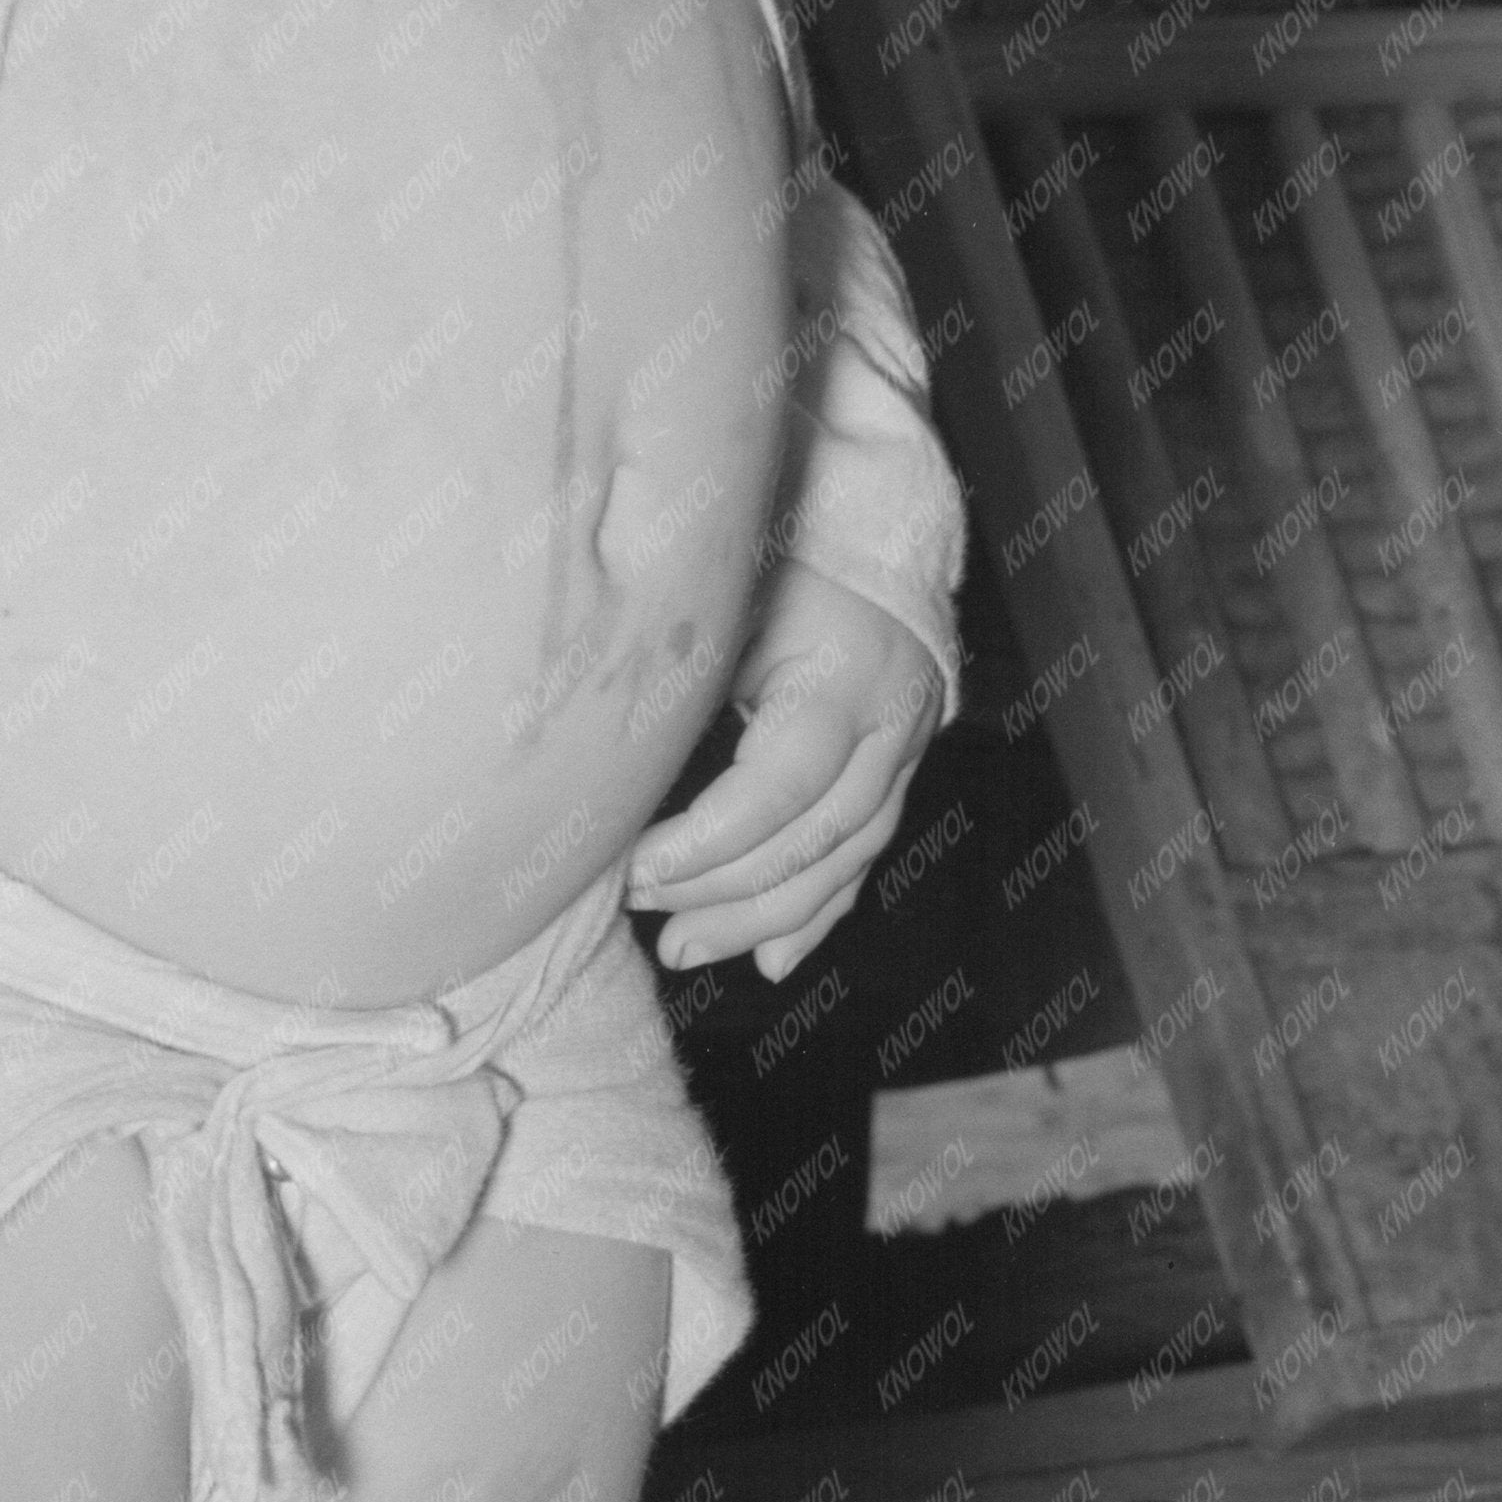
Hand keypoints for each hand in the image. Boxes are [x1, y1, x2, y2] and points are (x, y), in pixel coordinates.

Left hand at [627, 562, 945, 979]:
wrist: (865, 539)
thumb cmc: (772, 561)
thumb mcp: (723, 603)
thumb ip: (674, 680)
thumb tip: (594, 771)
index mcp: (848, 676)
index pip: (780, 787)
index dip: (705, 843)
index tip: (631, 868)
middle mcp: (893, 725)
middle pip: (815, 840)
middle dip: (723, 892)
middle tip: (641, 907)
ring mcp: (907, 755)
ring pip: (842, 865)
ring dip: (761, 921)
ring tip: (682, 948)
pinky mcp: (900, 775)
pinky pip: (861, 864)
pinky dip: (814, 917)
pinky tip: (770, 961)